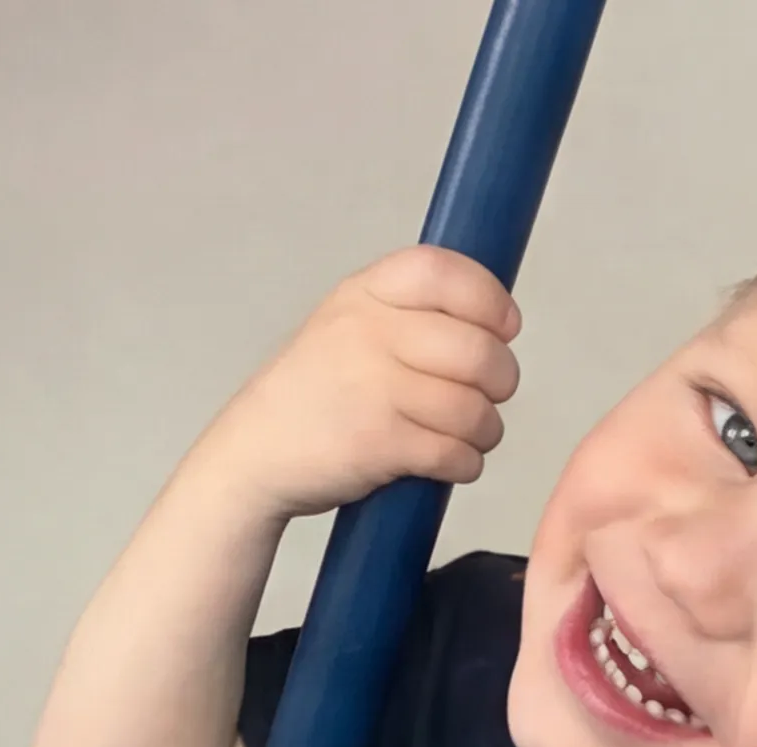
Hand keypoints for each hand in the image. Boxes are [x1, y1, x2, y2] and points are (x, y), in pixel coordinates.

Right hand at [176, 245, 522, 519]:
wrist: (251, 454)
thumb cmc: (313, 393)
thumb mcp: (345, 325)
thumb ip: (408, 313)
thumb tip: (493, 322)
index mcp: (363, 294)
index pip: (444, 272)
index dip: (489, 300)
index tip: (504, 327)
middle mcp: (367, 332)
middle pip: (477, 349)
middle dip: (500, 379)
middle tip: (490, 394)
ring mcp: (373, 387)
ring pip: (474, 408)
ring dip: (485, 430)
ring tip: (468, 435)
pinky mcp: (379, 442)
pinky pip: (455, 452)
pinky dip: (464, 463)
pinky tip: (448, 462)